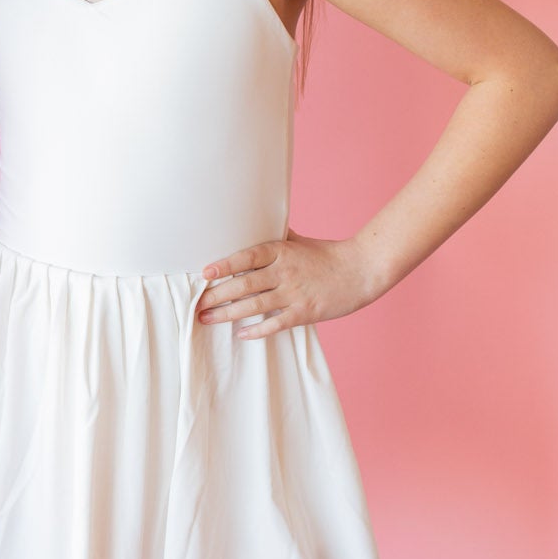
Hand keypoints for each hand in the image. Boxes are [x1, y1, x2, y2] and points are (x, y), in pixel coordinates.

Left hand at [198, 234, 376, 337]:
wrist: (361, 271)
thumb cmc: (327, 255)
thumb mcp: (299, 241)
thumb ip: (276, 237)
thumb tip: (254, 224)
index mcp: (282, 251)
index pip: (247, 257)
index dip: (224, 265)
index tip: (205, 272)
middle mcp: (285, 272)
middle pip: (244, 285)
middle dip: (216, 296)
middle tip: (196, 304)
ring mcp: (294, 293)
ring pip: (254, 306)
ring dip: (227, 314)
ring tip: (207, 319)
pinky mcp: (304, 313)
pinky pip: (275, 324)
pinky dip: (257, 331)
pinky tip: (240, 334)